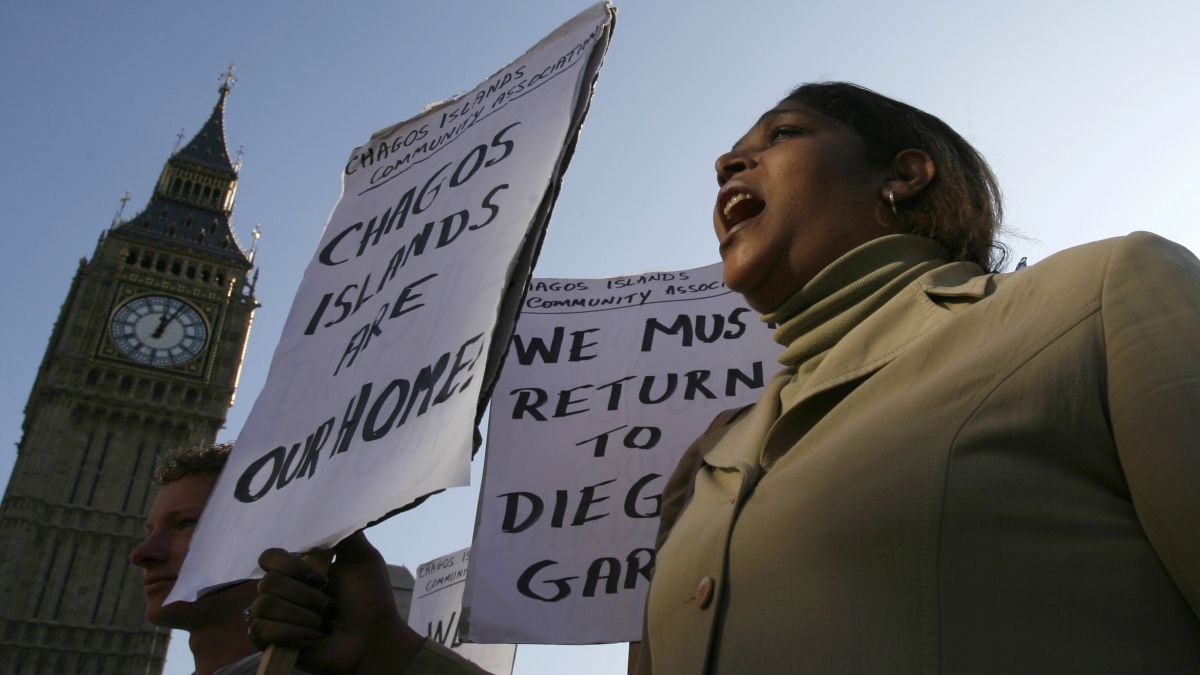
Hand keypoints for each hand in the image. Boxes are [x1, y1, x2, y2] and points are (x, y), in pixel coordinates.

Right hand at [249, 531, 425, 674]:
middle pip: (267, 582)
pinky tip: (313, 638)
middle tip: (329, 605)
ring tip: (324, 623)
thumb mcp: (363, 559)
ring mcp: (273, 617)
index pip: (269, 556)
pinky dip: (292, 633)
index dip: (291, 565)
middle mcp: (282, 592)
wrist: (373, 640)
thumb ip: (347, 532)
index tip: (322, 577)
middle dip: (306, 596)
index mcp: (298, 571)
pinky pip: (261, 631)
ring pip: (265, 605)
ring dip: (303, 616)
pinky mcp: (269, 643)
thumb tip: (334, 501)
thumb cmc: (370, 602)